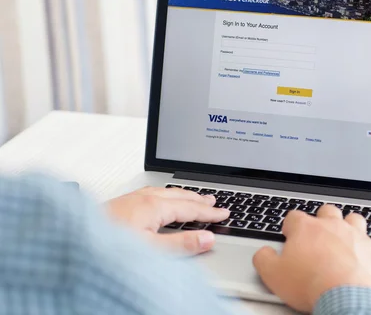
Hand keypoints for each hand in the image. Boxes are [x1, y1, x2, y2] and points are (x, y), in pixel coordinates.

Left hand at [105, 187, 228, 254]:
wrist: (73, 239)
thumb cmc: (108, 245)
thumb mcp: (151, 250)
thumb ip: (181, 244)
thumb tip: (207, 238)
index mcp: (155, 206)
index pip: (191, 209)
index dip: (210, 212)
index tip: (224, 214)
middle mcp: (144, 198)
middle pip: (180, 196)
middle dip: (199, 199)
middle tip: (215, 202)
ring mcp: (132, 198)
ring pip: (166, 192)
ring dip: (184, 196)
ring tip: (195, 197)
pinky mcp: (122, 202)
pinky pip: (153, 193)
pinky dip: (168, 195)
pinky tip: (163, 198)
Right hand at [253, 205, 370, 312]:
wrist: (345, 297)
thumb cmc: (311, 285)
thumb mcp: (273, 275)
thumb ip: (264, 259)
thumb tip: (263, 254)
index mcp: (307, 229)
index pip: (294, 217)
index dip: (290, 225)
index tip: (289, 234)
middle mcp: (333, 226)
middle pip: (327, 211)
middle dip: (322, 218)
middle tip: (318, 231)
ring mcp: (357, 236)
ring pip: (354, 219)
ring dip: (350, 224)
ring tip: (346, 233)